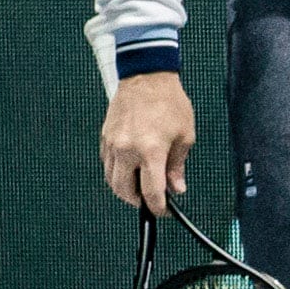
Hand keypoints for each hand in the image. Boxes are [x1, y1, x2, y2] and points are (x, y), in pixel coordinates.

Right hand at [100, 72, 195, 214]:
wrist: (147, 77)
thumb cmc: (169, 102)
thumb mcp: (185, 135)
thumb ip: (178, 165)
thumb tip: (176, 187)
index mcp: (150, 151)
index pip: (151, 191)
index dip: (157, 207)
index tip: (162, 211)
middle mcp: (127, 150)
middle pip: (125, 191)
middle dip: (137, 201)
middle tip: (149, 201)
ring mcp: (112, 144)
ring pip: (112, 180)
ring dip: (125, 189)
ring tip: (140, 186)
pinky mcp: (104, 138)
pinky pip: (107, 165)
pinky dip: (117, 173)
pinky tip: (130, 169)